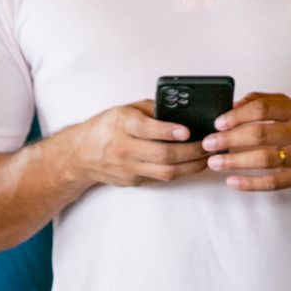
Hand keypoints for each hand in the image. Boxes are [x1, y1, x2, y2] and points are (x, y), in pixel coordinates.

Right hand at [72, 101, 210, 188]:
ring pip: (166, 172)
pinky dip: (181, 172)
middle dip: (191, 151)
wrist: (80, 155)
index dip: (169, 131)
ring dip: (192, 166)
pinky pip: (162, 178)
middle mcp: (124, 148)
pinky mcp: (134, 181)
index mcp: (121, 125)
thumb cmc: (105, 128)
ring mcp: (129, 168)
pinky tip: (194, 164)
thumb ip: (150, 109)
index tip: (187, 131)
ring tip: (208, 157)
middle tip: (210, 144)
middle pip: (162, 155)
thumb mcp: (124, 109)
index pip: (147, 129)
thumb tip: (180, 111)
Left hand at [206, 94, 290, 192]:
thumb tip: (234, 104)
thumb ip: (264, 101)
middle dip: (229, 139)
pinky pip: (272, 182)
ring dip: (235, 161)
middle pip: (260, 134)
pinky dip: (250, 183)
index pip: (263, 108)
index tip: (218, 123)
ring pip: (264, 159)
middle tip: (209, 143)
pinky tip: (233, 182)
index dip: (237, 115)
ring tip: (215, 162)